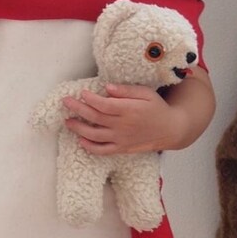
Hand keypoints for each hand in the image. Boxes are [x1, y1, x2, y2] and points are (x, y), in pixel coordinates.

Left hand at [62, 85, 185, 153]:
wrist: (170, 129)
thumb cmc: (157, 108)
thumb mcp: (146, 93)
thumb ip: (126, 90)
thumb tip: (107, 87)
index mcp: (128, 110)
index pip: (103, 104)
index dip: (89, 99)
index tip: (81, 93)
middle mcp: (122, 125)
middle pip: (94, 117)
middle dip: (77, 109)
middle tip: (66, 102)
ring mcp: (121, 139)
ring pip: (94, 135)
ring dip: (78, 128)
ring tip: (68, 121)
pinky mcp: (122, 149)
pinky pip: (102, 150)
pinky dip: (90, 147)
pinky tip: (81, 140)